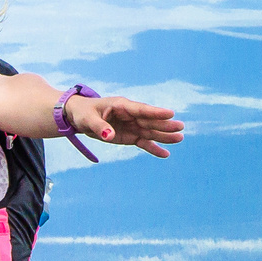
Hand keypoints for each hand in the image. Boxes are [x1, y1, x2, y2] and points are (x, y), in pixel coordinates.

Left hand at [68, 94, 183, 155]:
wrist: (81, 117)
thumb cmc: (84, 113)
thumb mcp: (88, 119)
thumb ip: (99, 127)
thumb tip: (110, 136)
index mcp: (121, 106)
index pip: (140, 109)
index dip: (155, 112)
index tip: (170, 113)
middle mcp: (130, 115)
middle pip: (150, 121)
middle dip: (165, 124)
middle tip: (181, 127)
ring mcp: (132, 125)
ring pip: (150, 131)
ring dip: (164, 136)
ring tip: (180, 139)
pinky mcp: (130, 136)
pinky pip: (144, 142)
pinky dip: (154, 148)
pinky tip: (165, 154)